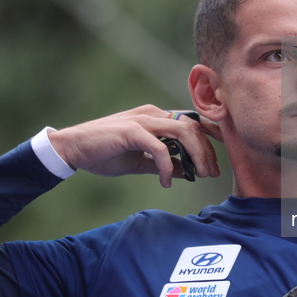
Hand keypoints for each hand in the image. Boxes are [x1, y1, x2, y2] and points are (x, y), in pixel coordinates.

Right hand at [48, 105, 222, 186]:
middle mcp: (153, 114)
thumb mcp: (142, 161)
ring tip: (199, 175)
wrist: (72, 149)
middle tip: (212, 173)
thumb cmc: (107, 153)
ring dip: (195, 155)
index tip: (223, 153)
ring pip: (182, 131)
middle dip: (207, 150)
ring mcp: (142, 120)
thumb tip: (189, 172)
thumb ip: (166, 163)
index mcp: (157, 117)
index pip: (193, 120)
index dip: (212, 134)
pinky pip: (159, 147)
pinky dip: (168, 166)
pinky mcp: (131, 130)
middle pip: (193, 127)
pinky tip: (167, 181)